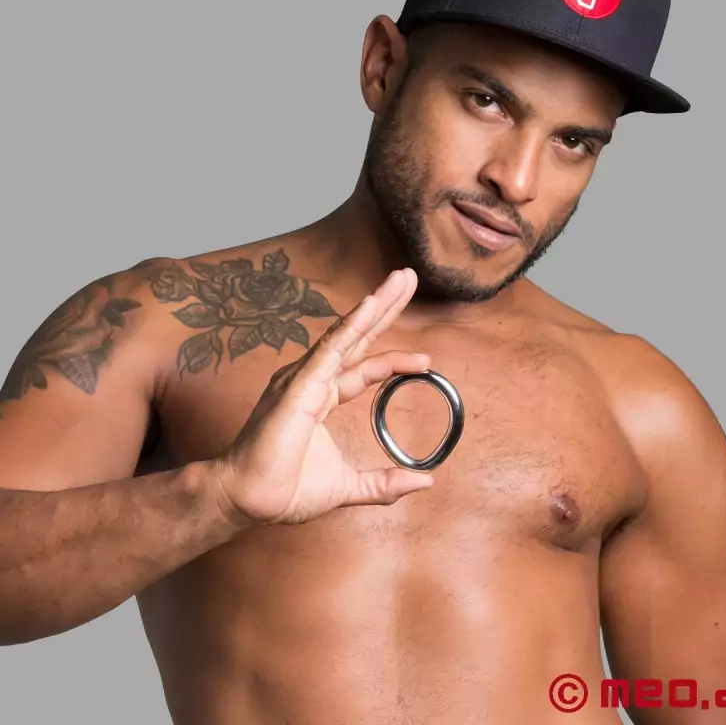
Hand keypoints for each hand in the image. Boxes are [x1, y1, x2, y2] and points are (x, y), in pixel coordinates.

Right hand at [213, 268, 434, 525]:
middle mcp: (313, 380)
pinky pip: (330, 349)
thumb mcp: (347, 487)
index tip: (425, 361)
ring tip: (400, 278)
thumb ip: (384, 485)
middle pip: (357, 337)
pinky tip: (371, 304)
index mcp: (321, 398)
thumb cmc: (284, 490)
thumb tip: (425, 481)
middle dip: (384, 307)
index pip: (364, 368)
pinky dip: (351, 325)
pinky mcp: (298, 385)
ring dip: (375, 305)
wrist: (248, 500)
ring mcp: (304, 379)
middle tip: (407, 278)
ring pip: (347, 333)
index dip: (394, 361)